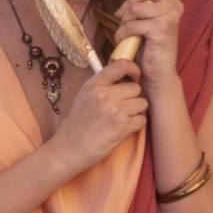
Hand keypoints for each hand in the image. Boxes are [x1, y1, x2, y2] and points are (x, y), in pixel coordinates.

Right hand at [52, 59, 146, 175]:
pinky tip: (125, 127)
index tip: (135, 77)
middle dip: (133, 97)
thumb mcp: (83, 96)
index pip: (121, 65)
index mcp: (94, 84)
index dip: (133, 69)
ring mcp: (115, 111)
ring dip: (136, 111)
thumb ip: (101, 85)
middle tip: (124, 105)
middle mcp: (105, 95)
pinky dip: (137, 124)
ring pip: (142, 103)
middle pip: (136, 88)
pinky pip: (142, 119)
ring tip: (124, 117)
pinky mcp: (123, 127)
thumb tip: (122, 78)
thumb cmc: (76, 123)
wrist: (69, 148)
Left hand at [113, 0, 182, 86]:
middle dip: (129, 5)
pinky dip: (124, 34)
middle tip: (125, 20)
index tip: (129, 8)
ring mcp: (169, 17)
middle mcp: (175, 7)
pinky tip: (126, 42)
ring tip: (127, 33)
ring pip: (136, 8)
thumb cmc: (150, 47)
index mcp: (173, 2)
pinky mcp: (161, 29)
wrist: (158, 75)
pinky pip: (133, 23)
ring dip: (125, 22)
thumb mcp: (147, 17)